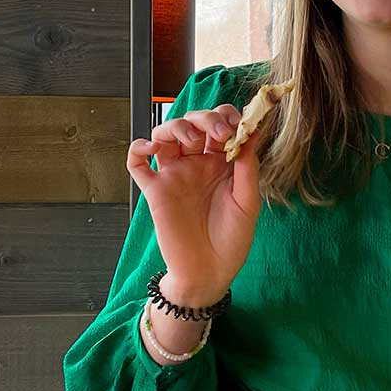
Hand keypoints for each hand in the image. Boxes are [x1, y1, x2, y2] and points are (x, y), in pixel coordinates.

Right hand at [125, 104, 261, 305]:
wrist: (209, 273)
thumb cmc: (232, 241)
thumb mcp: (248, 202)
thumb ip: (248, 168)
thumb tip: (253, 132)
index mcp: (222, 163)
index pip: (220, 125)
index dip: (227, 117)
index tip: (238, 125)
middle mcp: (197, 164)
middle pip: (193, 123)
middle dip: (205, 119)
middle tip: (220, 133)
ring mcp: (174, 175)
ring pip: (165, 134)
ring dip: (175, 126)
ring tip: (189, 139)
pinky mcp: (155, 191)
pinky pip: (137, 164)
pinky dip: (138, 148)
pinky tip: (151, 148)